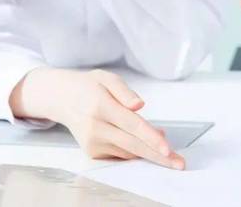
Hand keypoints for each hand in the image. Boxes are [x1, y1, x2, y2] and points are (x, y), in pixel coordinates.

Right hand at [10, 68, 184, 169]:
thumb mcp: (107, 78)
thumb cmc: (89, 87)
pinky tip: (142, 140)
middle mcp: (95, 128)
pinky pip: (121, 153)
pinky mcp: (92, 152)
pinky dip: (135, 149)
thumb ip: (125, 92)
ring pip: (129, 151)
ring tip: (163, 143)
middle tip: (178, 162)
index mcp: (101, 106)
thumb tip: (140, 106)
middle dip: (158, 156)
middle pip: (133, 145)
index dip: (151, 137)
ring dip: (149, 150)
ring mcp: (92, 143)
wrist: (62, 98)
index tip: (167, 148)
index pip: (131, 125)